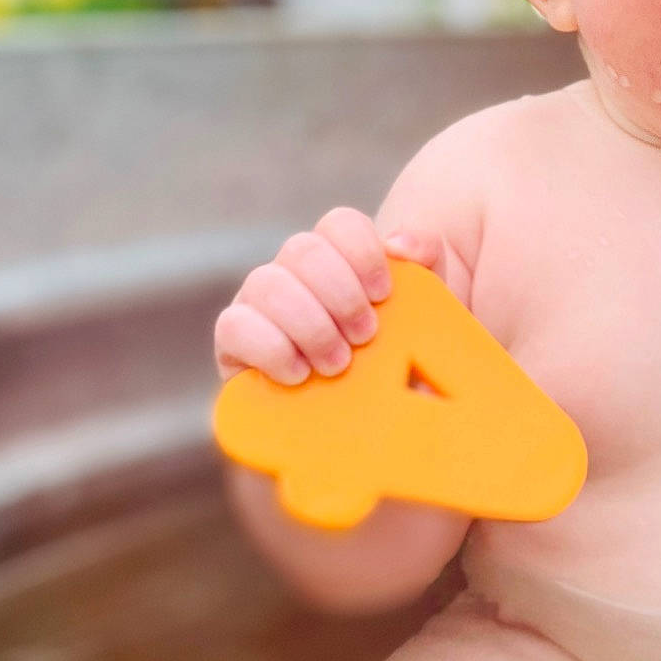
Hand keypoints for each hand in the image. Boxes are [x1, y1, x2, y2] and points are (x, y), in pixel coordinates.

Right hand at [213, 207, 445, 383]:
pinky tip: (299, 375)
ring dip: (309, 324)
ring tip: (337, 365)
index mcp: (340, 259)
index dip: (362, 253)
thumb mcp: (426, 317)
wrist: (368, 437)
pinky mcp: (233, 346)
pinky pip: (232, 325)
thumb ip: (428, 266)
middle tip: (365, 337)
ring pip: (266, 282)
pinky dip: (270, 349)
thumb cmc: (398, 369)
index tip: (384, 295)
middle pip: (303, 248)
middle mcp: (295, 274)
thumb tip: (398, 241)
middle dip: (339, 294)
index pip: (340, 223)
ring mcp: (258, 305)